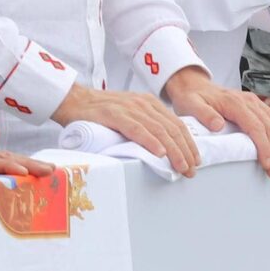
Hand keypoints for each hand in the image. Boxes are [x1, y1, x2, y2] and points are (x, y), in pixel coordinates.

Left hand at [0, 116, 48, 178]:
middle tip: (50, 170)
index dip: (2, 166)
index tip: (22, 172)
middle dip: (27, 163)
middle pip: (2, 157)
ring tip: (51, 170)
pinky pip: (1, 158)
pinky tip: (34, 170)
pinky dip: (19, 162)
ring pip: (6, 156)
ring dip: (28, 162)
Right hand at [52, 82, 200, 176]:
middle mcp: (143, 103)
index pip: (176, 125)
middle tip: (191, 170)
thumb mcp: (129, 115)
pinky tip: (159, 152)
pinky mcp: (113, 114)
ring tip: (180, 166)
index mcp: (149, 104)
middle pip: (172, 129)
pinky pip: (136, 128)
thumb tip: (164, 148)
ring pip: (158, 130)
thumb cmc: (100, 113)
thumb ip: (145, 125)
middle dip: (185, 151)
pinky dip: (150, 141)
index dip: (189, 144)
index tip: (195, 161)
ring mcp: (129, 108)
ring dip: (173, 151)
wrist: (73, 100)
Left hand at [161, 67, 269, 176]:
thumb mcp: (191, 105)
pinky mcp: (256, 106)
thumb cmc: (192, 98)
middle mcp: (248, 101)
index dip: (264, 147)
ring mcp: (254, 102)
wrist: (194, 85)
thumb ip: (204, 115)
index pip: (256, 127)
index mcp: (235, 103)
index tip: (266, 163)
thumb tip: (218, 125)